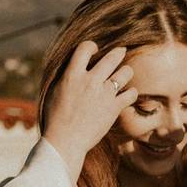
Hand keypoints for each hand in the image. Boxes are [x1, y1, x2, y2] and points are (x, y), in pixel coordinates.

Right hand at [43, 41, 137, 179]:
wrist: (65, 140)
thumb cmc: (55, 119)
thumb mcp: (54, 92)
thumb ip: (66, 77)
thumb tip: (72, 67)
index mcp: (72, 75)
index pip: (84, 48)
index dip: (92, 46)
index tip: (95, 50)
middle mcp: (90, 80)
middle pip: (111, 58)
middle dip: (118, 52)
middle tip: (121, 51)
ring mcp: (104, 93)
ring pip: (125, 72)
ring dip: (126, 72)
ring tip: (124, 74)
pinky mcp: (114, 107)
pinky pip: (132, 93)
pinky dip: (132, 93)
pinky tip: (127, 95)